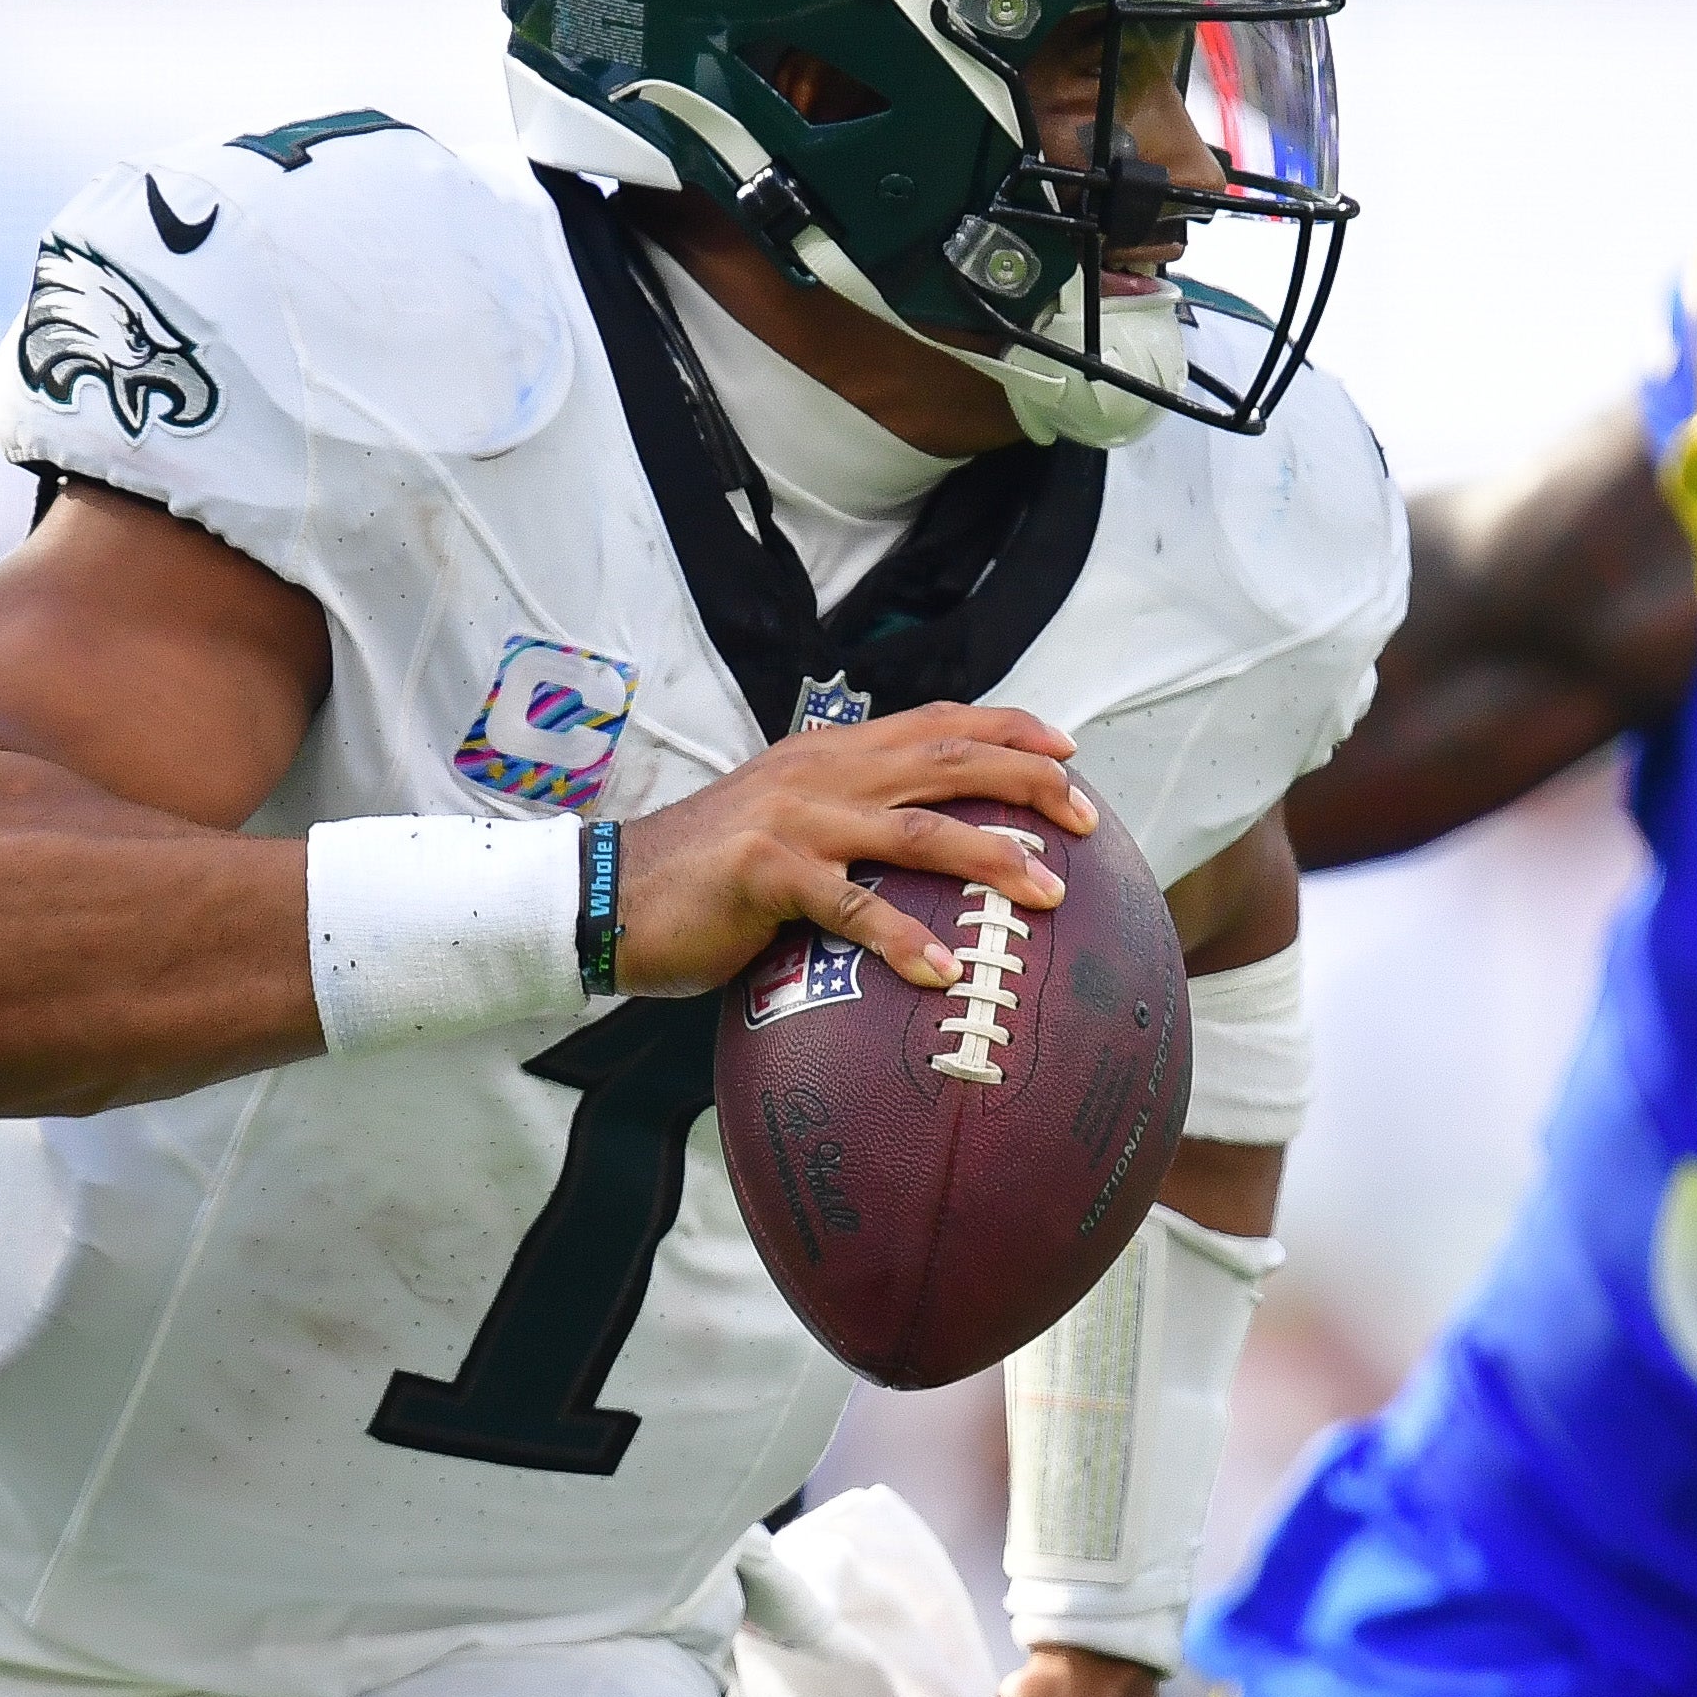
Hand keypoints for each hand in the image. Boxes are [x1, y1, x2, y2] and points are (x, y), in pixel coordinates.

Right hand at [616, 702, 1098, 999]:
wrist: (610, 893)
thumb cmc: (704, 879)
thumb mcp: (783, 826)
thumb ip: (844, 821)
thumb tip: (913, 851)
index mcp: (829, 755)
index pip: (935, 724)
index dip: (1007, 729)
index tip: (1068, 750)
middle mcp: (822, 773)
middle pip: (947, 761)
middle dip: (1027, 782)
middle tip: (1087, 815)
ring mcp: (796, 819)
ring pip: (919, 829)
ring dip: (993, 858)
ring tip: (1050, 892)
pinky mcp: (768, 873)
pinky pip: (853, 907)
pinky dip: (904, 938)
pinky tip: (946, 972)